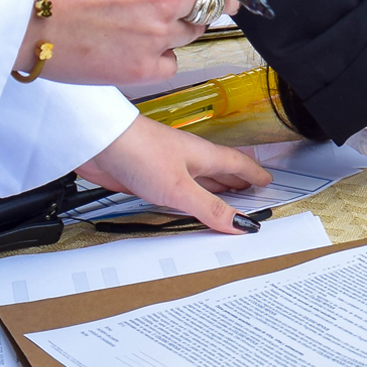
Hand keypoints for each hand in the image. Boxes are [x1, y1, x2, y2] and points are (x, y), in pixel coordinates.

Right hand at [18, 0, 256, 85]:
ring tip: (132, 26)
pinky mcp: (147, 67)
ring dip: (174, 31)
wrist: (27, 16)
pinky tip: (127, 49)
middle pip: (216, 4)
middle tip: (176, 5)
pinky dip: (157, 59)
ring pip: (192, 34)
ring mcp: (160, 34)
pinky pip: (172, 63)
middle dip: (206, 4)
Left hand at [78, 116, 271, 233]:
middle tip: (250, 191)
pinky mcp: (148, 176)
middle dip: (236, 181)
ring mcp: (168, 166)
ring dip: (213, 189)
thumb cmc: (140, 151)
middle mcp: (188, 159)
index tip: (267, 180)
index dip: (253, 173)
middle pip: (220, 171)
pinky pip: (176, 190)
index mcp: (204, 156)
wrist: (99, 142)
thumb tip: (241, 224)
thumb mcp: (181, 188)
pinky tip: (183, 203)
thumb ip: (210, 208)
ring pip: (198, 179)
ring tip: (225, 198)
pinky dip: (187, 198)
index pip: (237, 164)